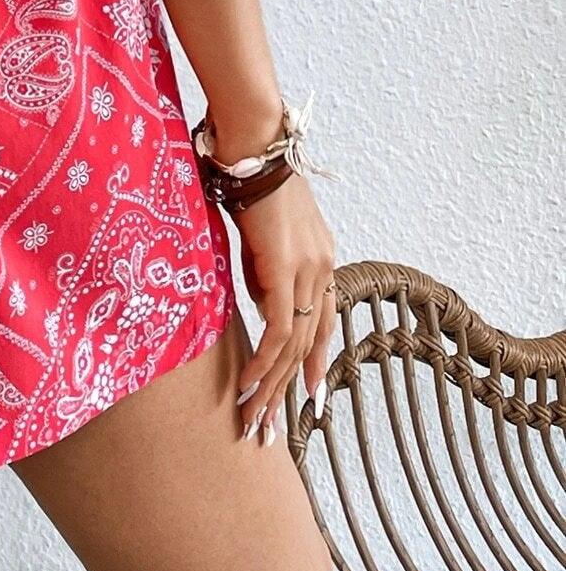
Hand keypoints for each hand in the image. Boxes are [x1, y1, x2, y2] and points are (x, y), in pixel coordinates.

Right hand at [232, 173, 335, 444]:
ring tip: (251, 419)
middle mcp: (323, 268)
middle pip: (311, 343)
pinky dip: (264, 365)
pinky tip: (248, 387)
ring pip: (294, 347)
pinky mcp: (287, 272)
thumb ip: (263, 264)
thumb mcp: (259, 228)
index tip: (308, 393)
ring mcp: (310, 271)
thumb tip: (255, 295)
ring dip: (271, 388)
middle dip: (290, 389)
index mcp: (319, 256)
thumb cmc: (250, 172)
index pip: (323, 320)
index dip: (315, 360)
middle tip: (272, 427)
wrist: (254, 143)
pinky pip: (279, 333)